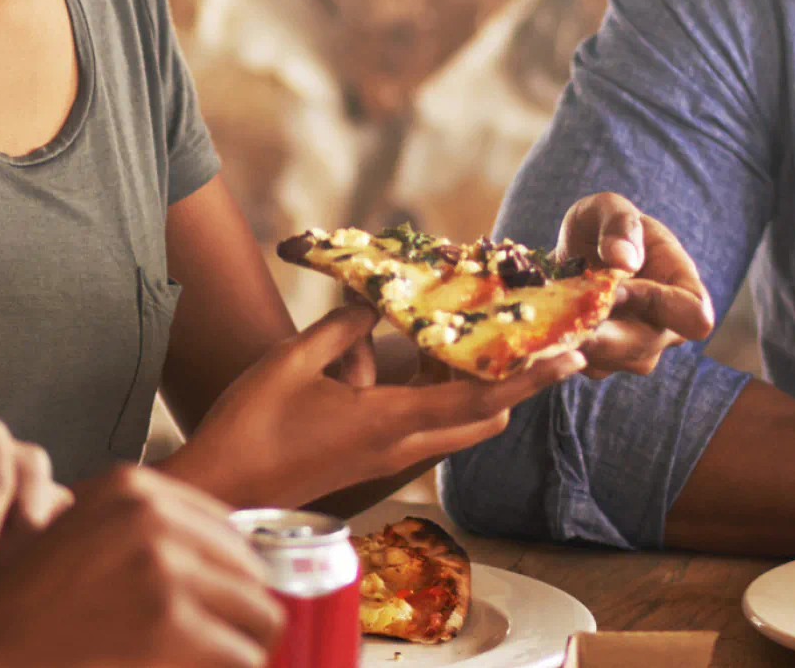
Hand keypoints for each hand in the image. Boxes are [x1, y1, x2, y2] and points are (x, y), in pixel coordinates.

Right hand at [0, 465, 282, 666]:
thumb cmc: (29, 609)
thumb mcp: (86, 536)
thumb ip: (149, 531)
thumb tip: (242, 558)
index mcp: (133, 488)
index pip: (231, 533)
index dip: (228, 583)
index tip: (210, 617)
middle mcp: (153, 516)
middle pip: (252, 574)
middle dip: (236, 619)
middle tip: (203, 653)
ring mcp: (163, 568)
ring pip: (259, 617)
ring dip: (235, 651)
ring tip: (194, 665)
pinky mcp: (170, 624)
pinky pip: (243, 656)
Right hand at [170, 304, 582, 507]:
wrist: (223, 489)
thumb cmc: (250, 426)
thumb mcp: (292, 361)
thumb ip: (341, 329)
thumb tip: (376, 304)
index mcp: (388, 424)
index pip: (477, 402)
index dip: (528, 379)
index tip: (570, 359)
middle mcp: (399, 446)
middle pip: (481, 416)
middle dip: (511, 378)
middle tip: (524, 334)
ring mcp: (387, 455)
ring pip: (454, 420)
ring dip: (469, 383)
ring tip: (469, 332)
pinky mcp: (372, 456)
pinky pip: (423, 421)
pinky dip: (432, 389)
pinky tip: (406, 350)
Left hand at [555, 193, 715, 376]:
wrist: (575, 249)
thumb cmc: (602, 224)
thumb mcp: (608, 207)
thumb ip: (619, 224)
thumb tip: (623, 260)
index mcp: (681, 286)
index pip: (695, 316)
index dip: (660, 306)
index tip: (617, 287)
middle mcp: (665, 325)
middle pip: (646, 347)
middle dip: (604, 333)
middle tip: (567, 311)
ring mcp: (635, 347)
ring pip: (614, 361)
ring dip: (580, 340)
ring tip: (551, 312)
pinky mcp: (604, 359)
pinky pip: (587, 363)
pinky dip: (563, 345)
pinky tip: (546, 322)